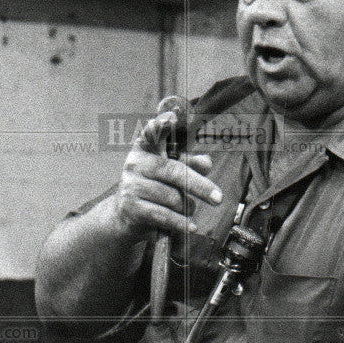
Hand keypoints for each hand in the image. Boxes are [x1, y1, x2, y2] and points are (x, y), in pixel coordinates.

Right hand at [112, 110, 222, 238]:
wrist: (125, 216)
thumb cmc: (155, 187)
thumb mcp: (172, 172)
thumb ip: (191, 164)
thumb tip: (206, 164)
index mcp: (145, 148)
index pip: (151, 132)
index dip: (161, 124)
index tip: (173, 117)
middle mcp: (135, 163)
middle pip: (173, 172)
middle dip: (199, 186)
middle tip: (217, 198)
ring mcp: (131, 185)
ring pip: (172, 197)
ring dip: (187, 207)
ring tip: (187, 209)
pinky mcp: (131, 208)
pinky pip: (164, 215)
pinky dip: (180, 222)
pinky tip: (191, 226)